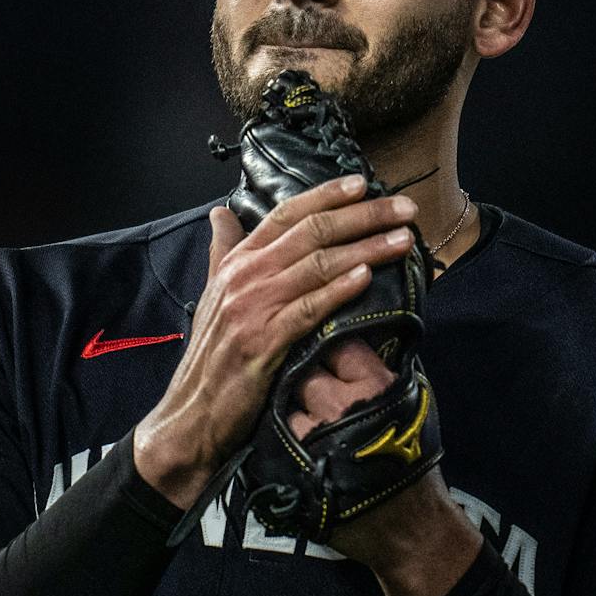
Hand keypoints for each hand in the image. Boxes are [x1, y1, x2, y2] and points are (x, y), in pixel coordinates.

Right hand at [132, 175, 417, 509]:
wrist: (192, 413)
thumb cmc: (211, 356)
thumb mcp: (214, 295)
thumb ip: (224, 252)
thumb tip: (221, 214)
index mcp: (235, 262)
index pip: (286, 214)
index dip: (326, 195)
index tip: (363, 183)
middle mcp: (244, 277)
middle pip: (311, 232)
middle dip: (363, 215)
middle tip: (404, 207)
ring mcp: (253, 308)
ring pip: (318, 264)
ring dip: (366, 247)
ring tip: (403, 239)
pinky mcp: (263, 342)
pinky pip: (308, 308)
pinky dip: (339, 289)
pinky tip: (366, 276)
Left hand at [290, 341, 480, 595]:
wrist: (409, 526)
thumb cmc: (414, 463)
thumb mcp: (409, 403)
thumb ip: (381, 369)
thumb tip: (357, 339)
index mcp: (375, 384)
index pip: (338, 343)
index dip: (330, 349)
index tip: (328, 356)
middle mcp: (342, 404)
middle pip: (304, 369)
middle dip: (306, 375)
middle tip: (313, 388)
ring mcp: (313, 434)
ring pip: (284, 400)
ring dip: (289, 405)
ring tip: (304, 416)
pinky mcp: (291, 463)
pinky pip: (274, 433)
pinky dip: (279, 433)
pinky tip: (291, 440)